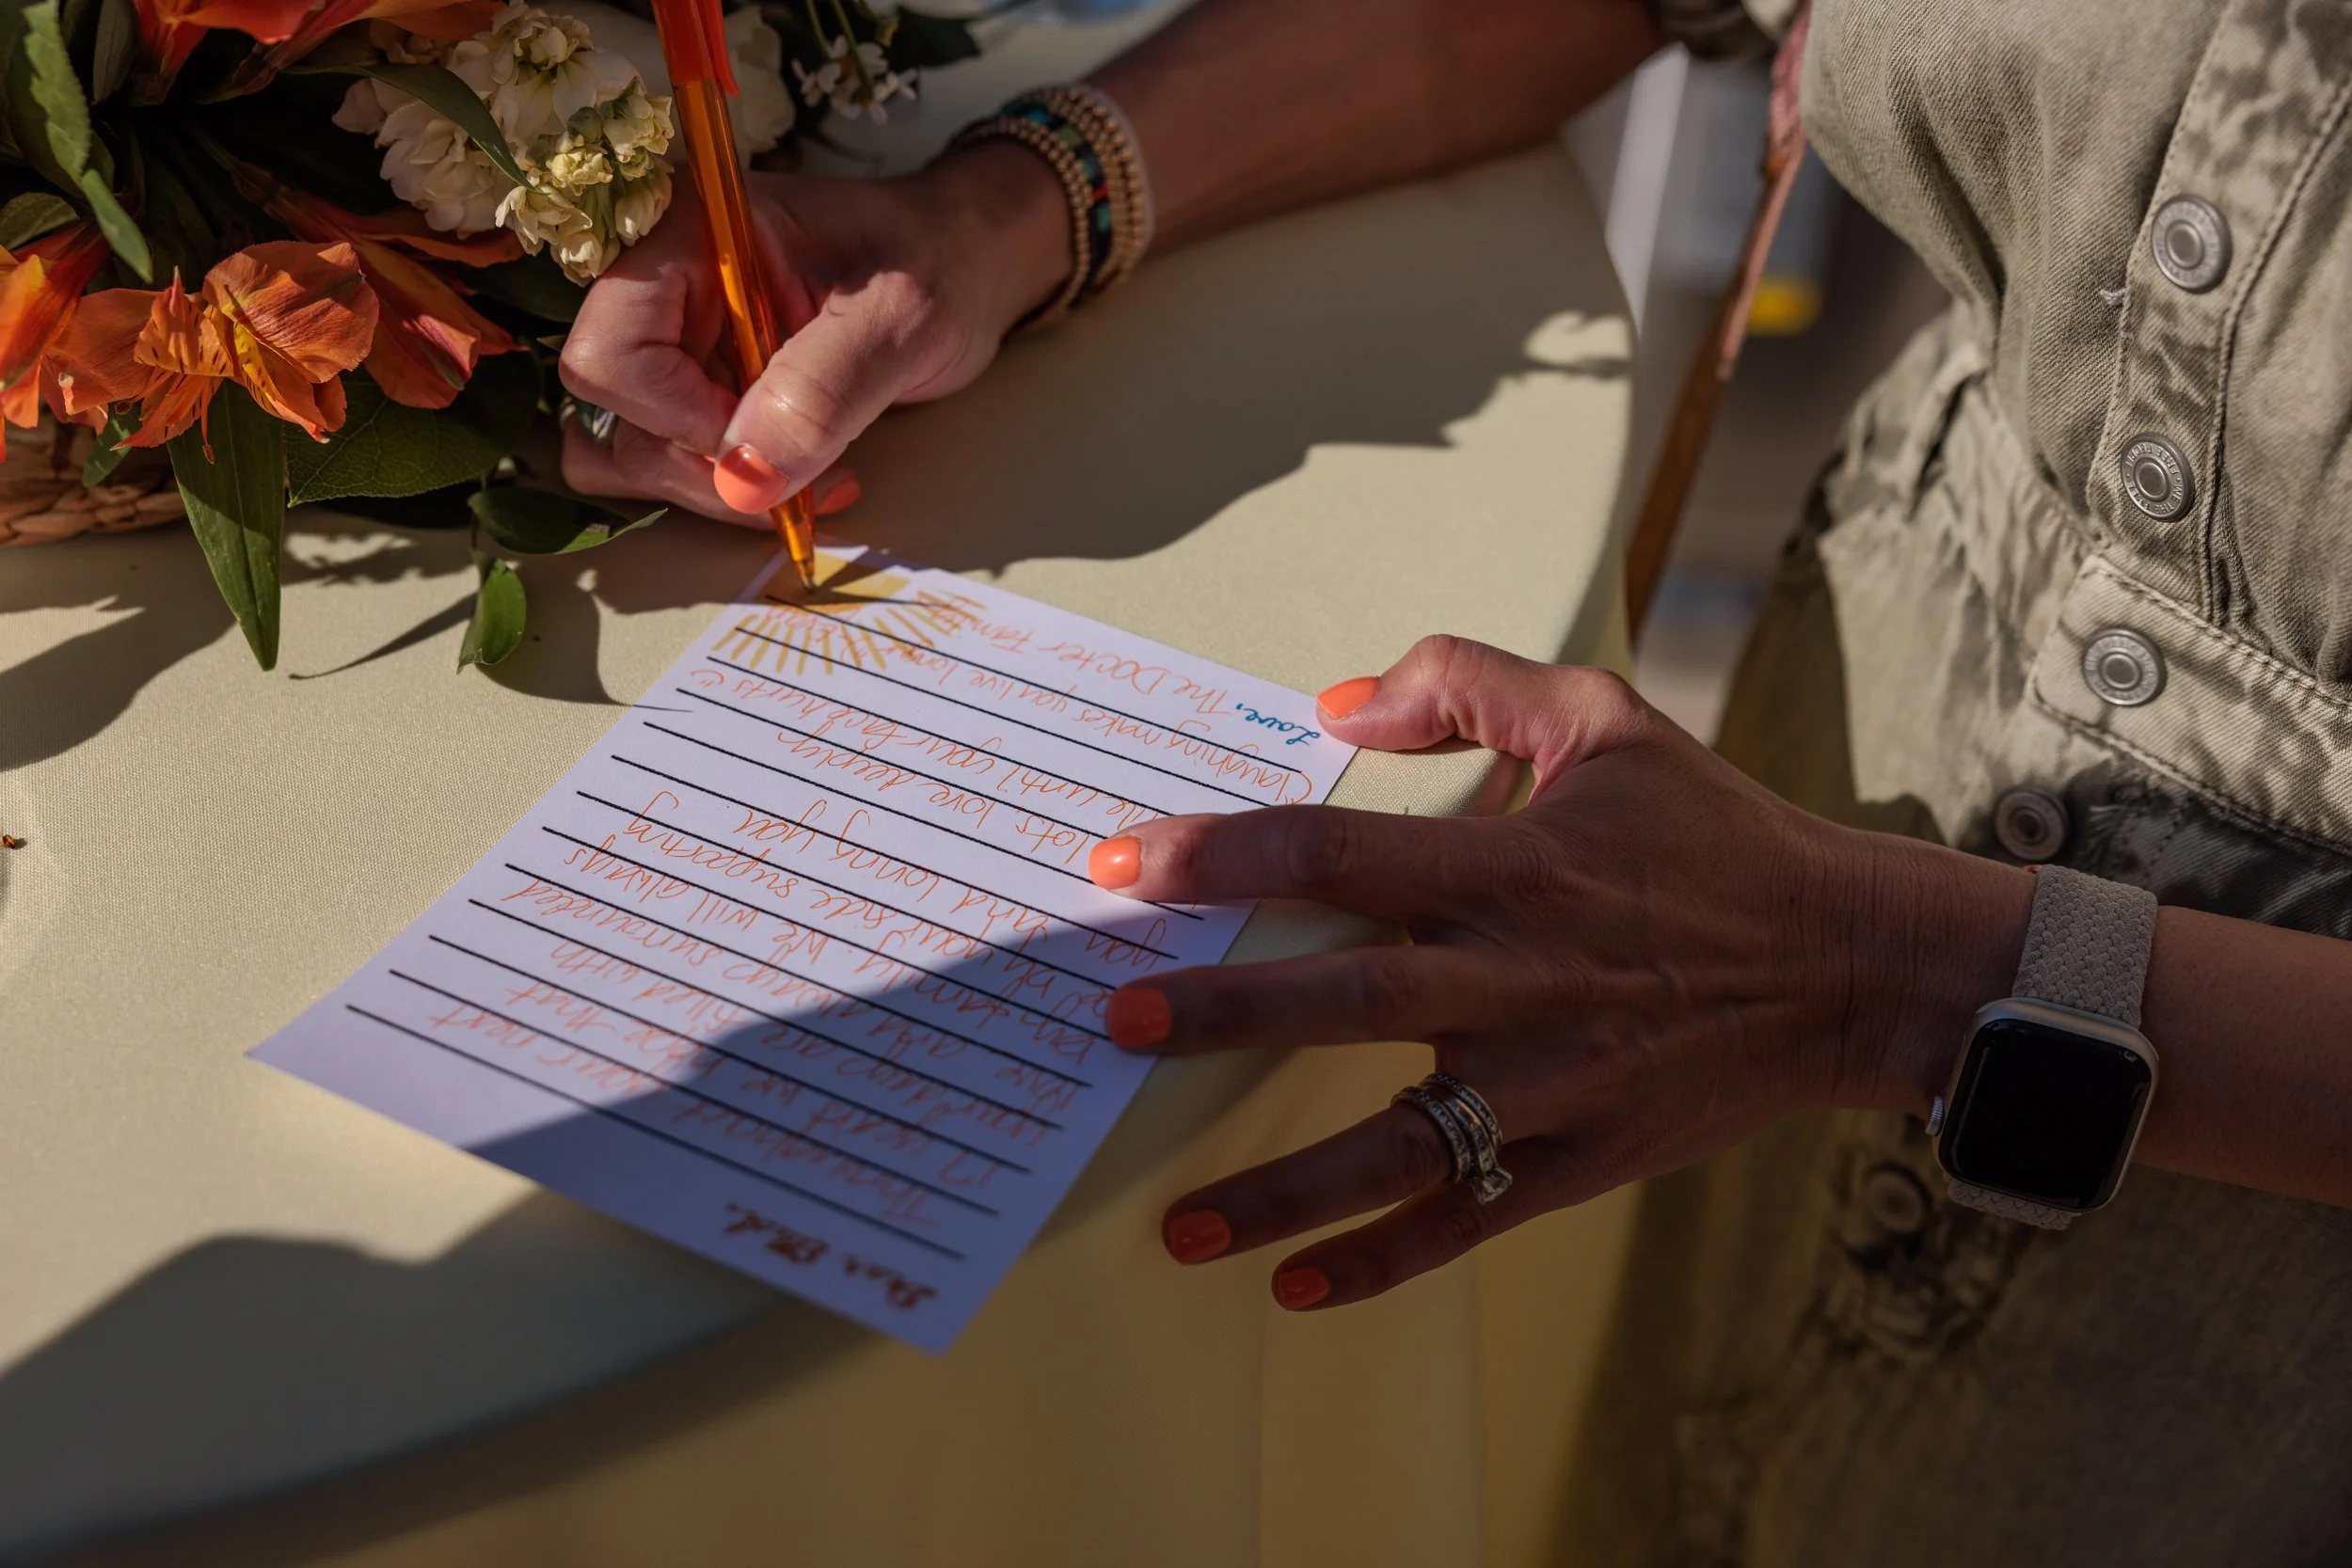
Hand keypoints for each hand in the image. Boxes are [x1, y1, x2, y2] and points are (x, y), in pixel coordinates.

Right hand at [558, 143, 1071, 526]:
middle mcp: (662, 288)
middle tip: (809, 470)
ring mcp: (678, 343)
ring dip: (719, 488)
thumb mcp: (897, 318)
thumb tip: (745, 480)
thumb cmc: (937, 262)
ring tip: (818, 475)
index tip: (766, 437)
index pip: (610, 351)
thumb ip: (821, 391)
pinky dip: (737, 489)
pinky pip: (679, 463)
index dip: (677, 416)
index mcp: (687, 235)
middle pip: (615, 413)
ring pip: (635, 450)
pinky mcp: (702, 388)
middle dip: (705, 466)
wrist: (965, 266)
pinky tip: (813, 475)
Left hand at [1087, 636, 2032, 1310]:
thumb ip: (1469, 682)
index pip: (1339, 853)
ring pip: (1395, 1145)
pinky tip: (1296, 1289)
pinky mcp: (1581, 1159)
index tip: (1127, 868)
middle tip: (1117, 1018)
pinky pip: (1467, 1219)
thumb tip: (1337, 704)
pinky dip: (1382, 1261)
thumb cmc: (1714, 834)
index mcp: (1514, 867)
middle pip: (1345, 999)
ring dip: (1282, 1188)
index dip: (1224, 855)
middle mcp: (1520, 978)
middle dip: (1224, 1012)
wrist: (1848, 964)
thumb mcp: (1604, 719)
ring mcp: (1550, 1083)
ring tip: (1180, 1223)